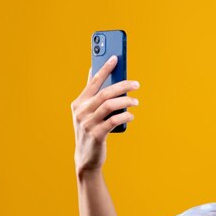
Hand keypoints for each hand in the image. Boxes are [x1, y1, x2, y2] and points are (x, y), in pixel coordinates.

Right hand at [71, 56, 139, 174]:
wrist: (86, 157)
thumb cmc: (91, 130)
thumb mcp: (88, 113)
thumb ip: (94, 96)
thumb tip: (98, 73)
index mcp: (79, 103)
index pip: (93, 82)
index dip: (104, 69)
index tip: (115, 57)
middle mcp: (81, 112)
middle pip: (104, 93)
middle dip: (122, 85)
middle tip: (136, 84)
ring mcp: (87, 123)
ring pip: (110, 105)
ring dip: (126, 101)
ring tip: (136, 102)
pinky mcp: (96, 135)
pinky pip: (113, 121)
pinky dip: (125, 116)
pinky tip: (131, 116)